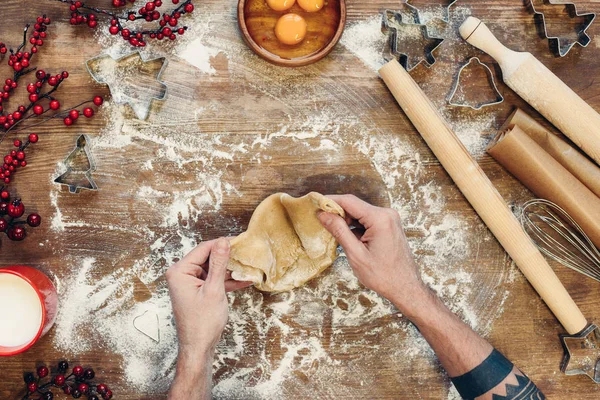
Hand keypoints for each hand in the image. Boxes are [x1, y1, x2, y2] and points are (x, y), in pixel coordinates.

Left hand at [166, 238, 251, 358]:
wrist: (198, 347)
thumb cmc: (202, 322)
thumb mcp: (214, 290)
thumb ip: (219, 264)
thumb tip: (223, 242)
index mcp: (179, 271)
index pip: (203, 249)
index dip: (222, 244)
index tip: (240, 239)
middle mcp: (181, 274)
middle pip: (208, 257)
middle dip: (227, 258)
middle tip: (246, 253)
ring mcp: (189, 283)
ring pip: (213, 269)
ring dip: (230, 270)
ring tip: (248, 268)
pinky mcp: (198, 291)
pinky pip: (213, 280)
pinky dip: (227, 281)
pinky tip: (244, 280)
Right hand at [318, 195, 427, 315]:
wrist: (405, 287)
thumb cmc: (383, 275)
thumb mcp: (356, 254)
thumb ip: (339, 231)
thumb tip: (323, 214)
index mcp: (380, 219)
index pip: (349, 201)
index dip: (330, 201)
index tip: (314, 203)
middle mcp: (387, 214)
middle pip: (355, 206)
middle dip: (337, 212)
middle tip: (319, 220)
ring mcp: (389, 219)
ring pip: (360, 213)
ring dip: (346, 220)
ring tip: (332, 231)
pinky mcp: (389, 225)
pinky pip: (368, 220)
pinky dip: (356, 226)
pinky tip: (347, 238)